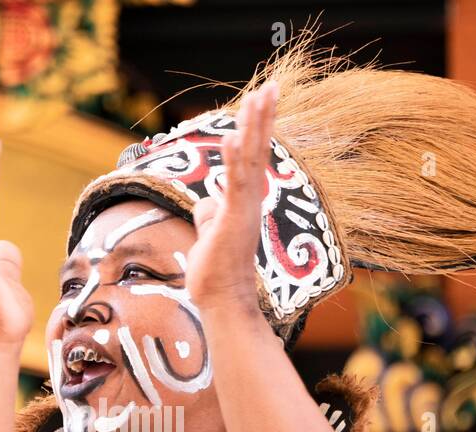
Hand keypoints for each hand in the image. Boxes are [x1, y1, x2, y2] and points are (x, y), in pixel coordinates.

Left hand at [186, 81, 278, 314]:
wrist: (223, 301)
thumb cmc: (216, 272)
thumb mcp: (209, 234)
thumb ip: (209, 213)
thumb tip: (206, 201)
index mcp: (244, 202)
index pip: (251, 157)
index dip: (256, 127)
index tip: (262, 99)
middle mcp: (249, 202)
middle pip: (257, 150)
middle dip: (262, 117)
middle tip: (270, 86)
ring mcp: (244, 210)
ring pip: (249, 161)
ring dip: (252, 129)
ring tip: (257, 98)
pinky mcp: (234, 221)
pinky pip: (235, 186)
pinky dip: (232, 161)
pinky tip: (231, 137)